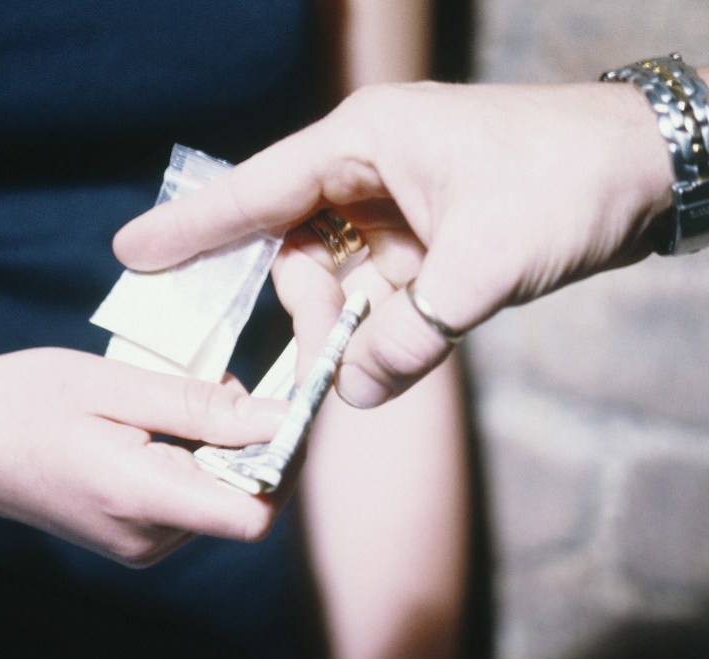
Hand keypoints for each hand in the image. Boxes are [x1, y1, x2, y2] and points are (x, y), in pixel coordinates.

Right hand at [0, 348, 287, 566]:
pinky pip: (193, 500)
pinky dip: (197, 459)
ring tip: (175, 396)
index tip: (283, 404)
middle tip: (222, 379)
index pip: (256, 511)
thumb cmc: (17, 403)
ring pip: (222, 498)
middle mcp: (147, 538)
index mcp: (140, 498)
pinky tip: (161, 421)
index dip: (285, 459)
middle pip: (246, 501)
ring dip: (223, 445)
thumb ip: (197, 405)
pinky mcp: (134, 538)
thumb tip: (277, 416)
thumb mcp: (109, 383)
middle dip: (254, 440)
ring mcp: (140, 546)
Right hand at [113, 79, 675, 406]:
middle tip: (324, 364)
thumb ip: (413, 335)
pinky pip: (378, 291)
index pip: (257, 188)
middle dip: (308, 311)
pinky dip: (384, 328)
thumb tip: (352, 392)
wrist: (650, 166)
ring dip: (351, 328)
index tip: (133, 252)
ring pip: (338, 278)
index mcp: (364, 141)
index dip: (192, 226)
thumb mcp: (488, 263)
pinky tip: (400, 350)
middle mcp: (367, 169)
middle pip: (296, 248)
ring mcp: (395, 206)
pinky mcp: (424, 237)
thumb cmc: (567, 180)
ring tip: (383, 359)